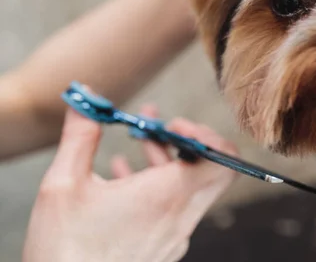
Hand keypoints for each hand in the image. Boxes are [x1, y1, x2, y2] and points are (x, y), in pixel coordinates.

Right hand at [23, 105, 237, 261]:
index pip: (223, 160)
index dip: (206, 134)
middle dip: (188, 141)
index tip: (173, 124)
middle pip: (212, 171)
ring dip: (170, 160)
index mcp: (166, 197)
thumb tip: (85, 98)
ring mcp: (175, 236)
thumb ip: (82, 135)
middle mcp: (180, 218)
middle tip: (160, 127)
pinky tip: (123, 173)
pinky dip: (159, 185)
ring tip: (139, 138)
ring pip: (191, 188)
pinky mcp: (163, 249)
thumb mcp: (64, 185)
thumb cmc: (64, 250)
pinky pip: (174, 209)